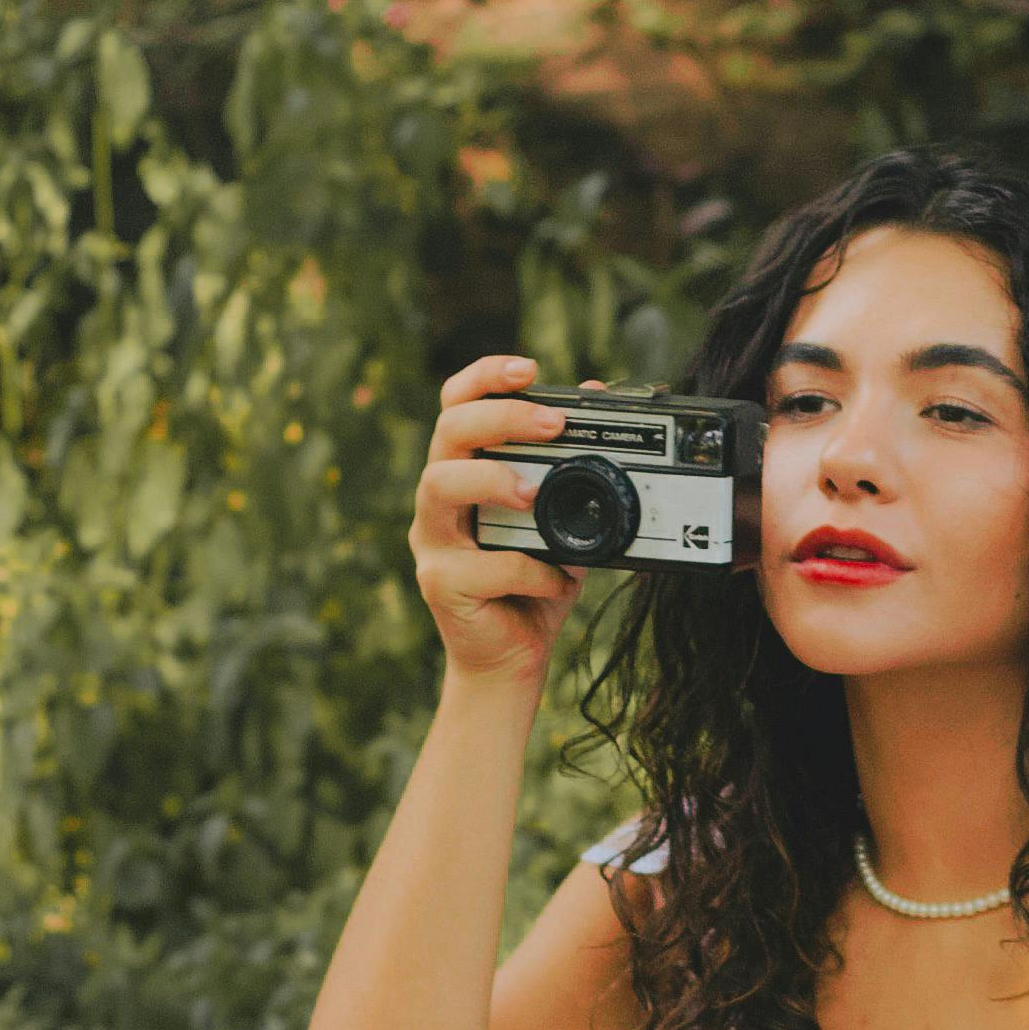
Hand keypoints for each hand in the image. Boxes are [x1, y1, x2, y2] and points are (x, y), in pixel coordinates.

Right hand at [412, 357, 587, 686]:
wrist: (512, 660)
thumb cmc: (534, 585)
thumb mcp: (565, 519)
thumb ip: (575, 466)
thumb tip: (596, 398)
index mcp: (464, 472)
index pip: (457, 405)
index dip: (485, 377)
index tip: (529, 369)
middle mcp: (439, 500)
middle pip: (447, 432)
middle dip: (500, 416)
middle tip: (553, 424)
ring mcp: (432, 542)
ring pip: (439, 485)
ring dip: (491, 479)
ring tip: (533, 495)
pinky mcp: (440, 584)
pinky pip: (483, 564)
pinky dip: (530, 568)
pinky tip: (558, 579)